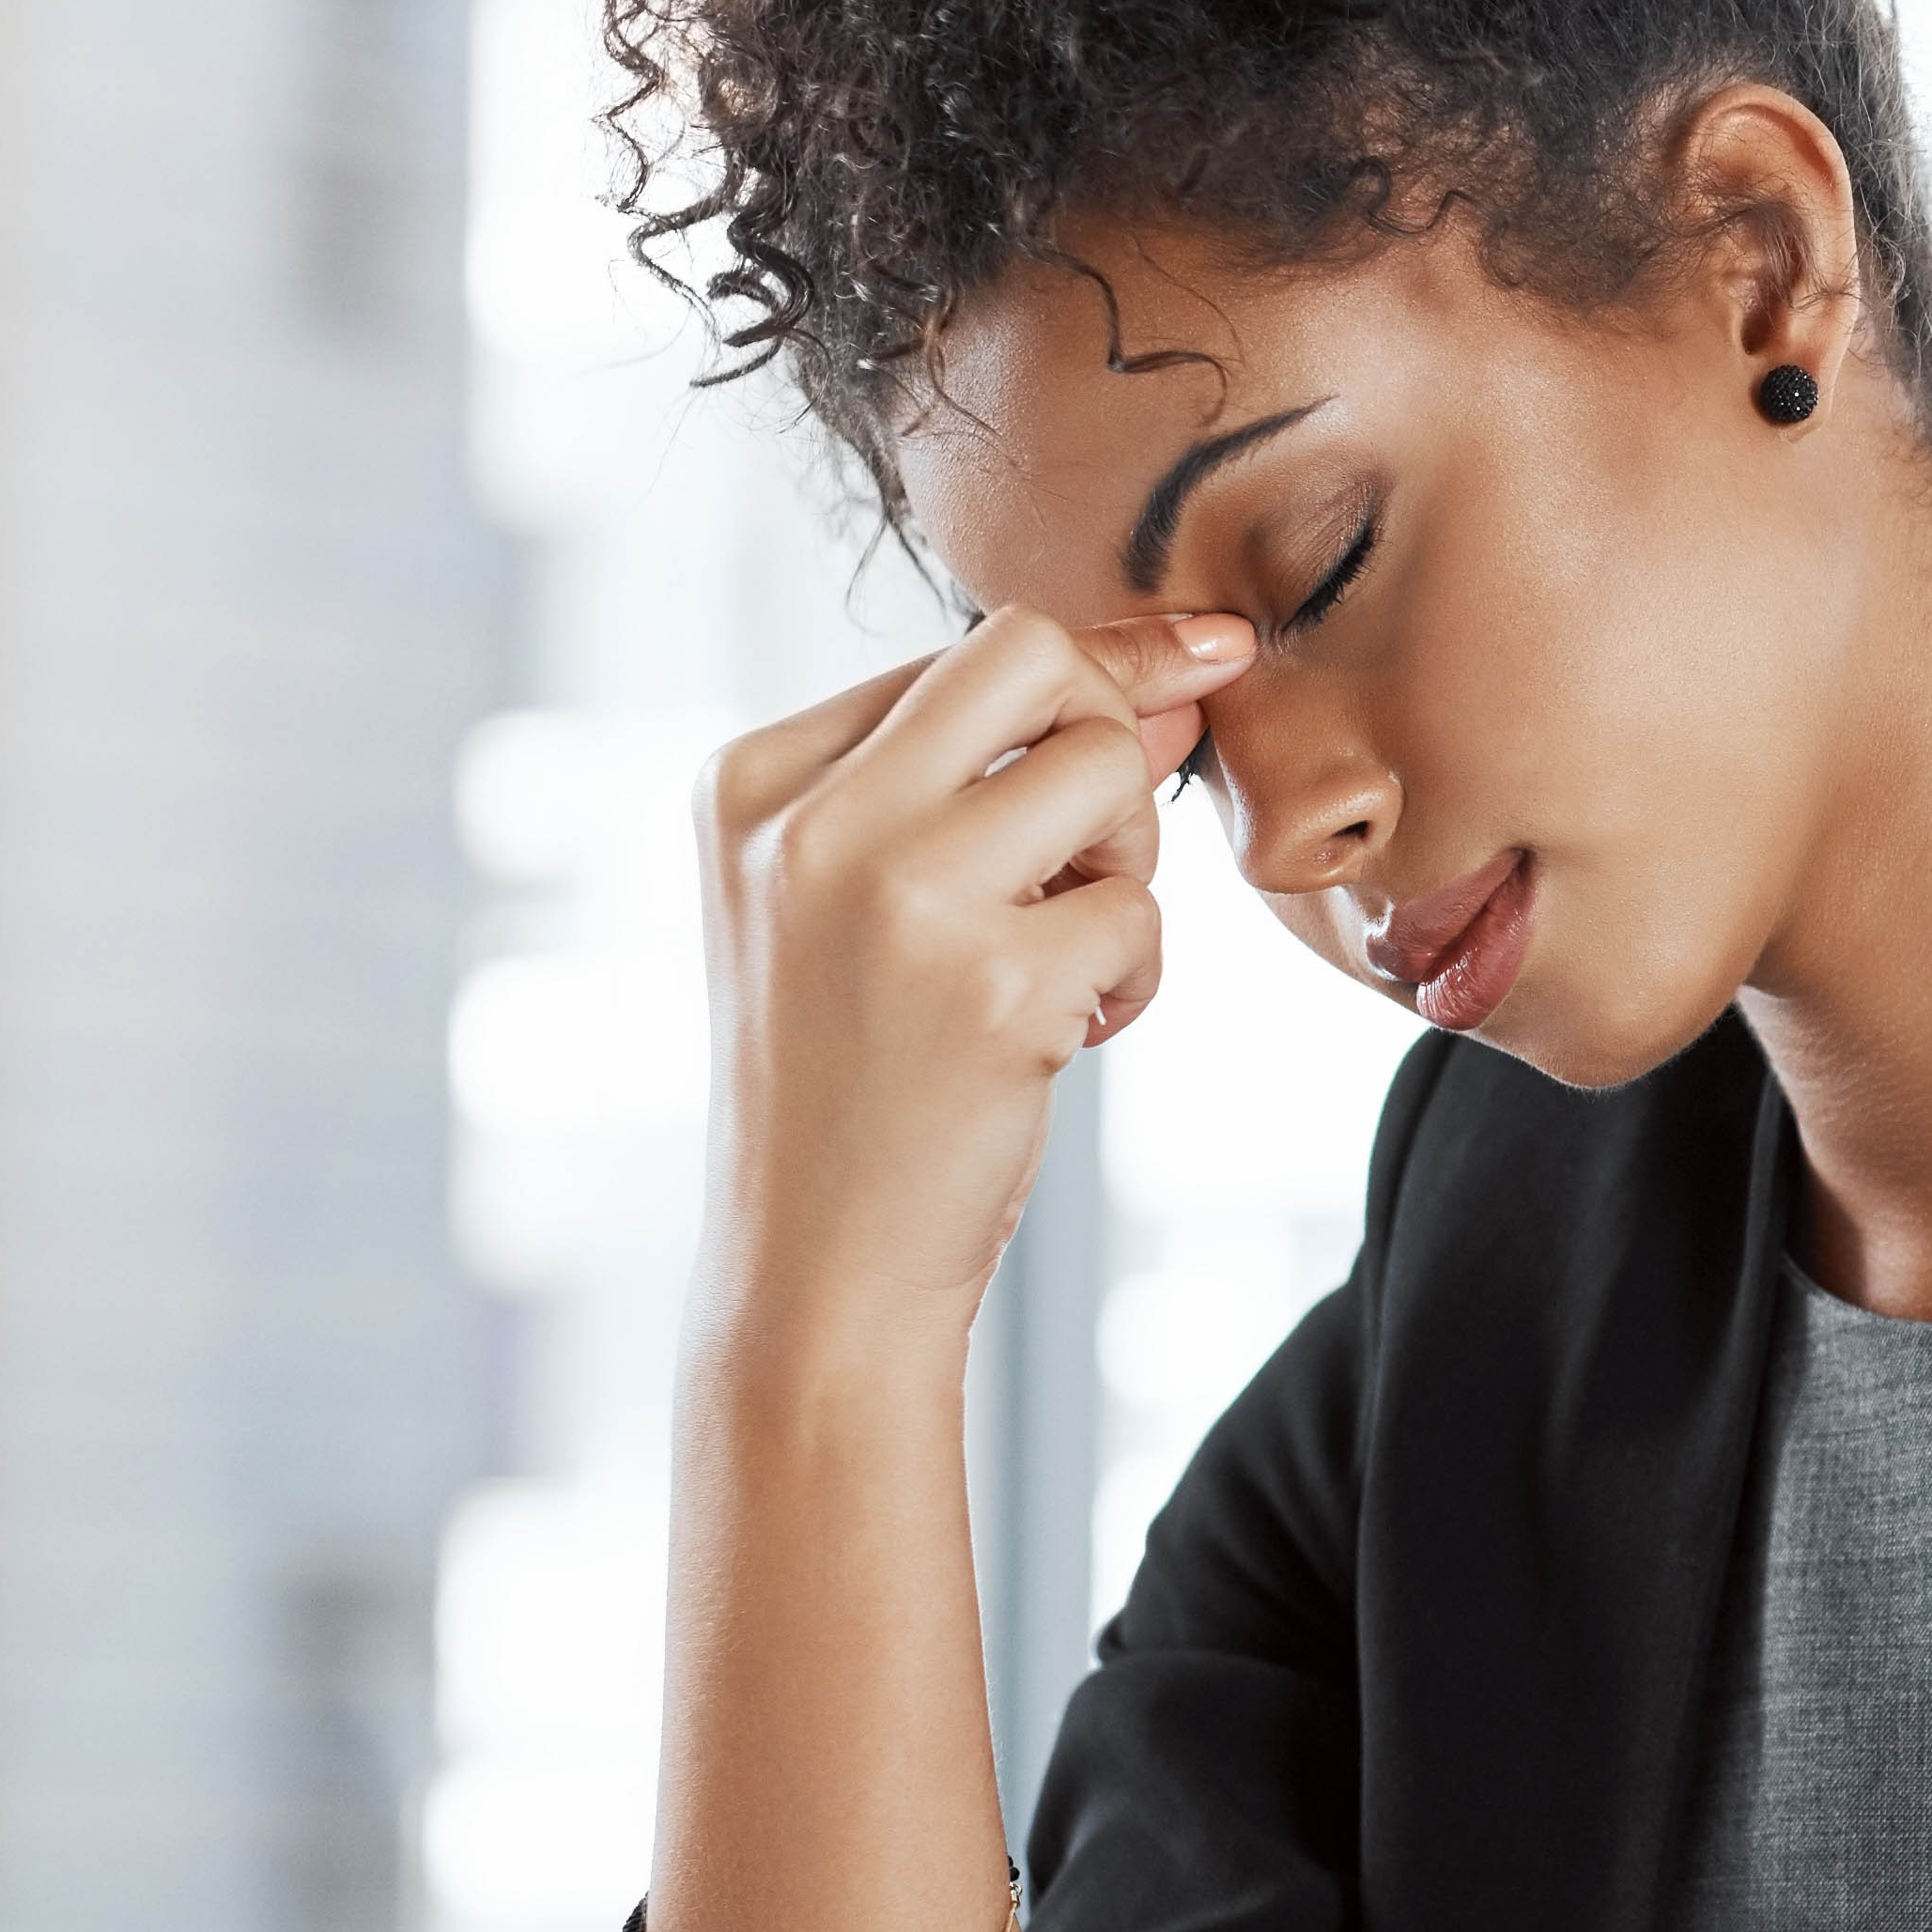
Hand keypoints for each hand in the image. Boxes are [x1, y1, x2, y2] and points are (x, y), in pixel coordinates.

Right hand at [700, 605, 1246, 1339]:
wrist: (816, 1277)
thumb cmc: (858, 1083)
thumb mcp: (875, 904)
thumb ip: (995, 778)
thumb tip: (1180, 671)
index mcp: (751, 781)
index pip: (958, 656)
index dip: (1075, 696)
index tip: (1149, 728)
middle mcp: (808, 819)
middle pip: (1035, 654)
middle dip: (1110, 733)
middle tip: (1090, 858)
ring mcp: (895, 894)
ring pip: (1109, 768)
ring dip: (1127, 866)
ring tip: (1063, 962)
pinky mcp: (991, 983)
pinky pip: (1140, 911)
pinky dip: (1135, 978)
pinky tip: (1065, 1041)